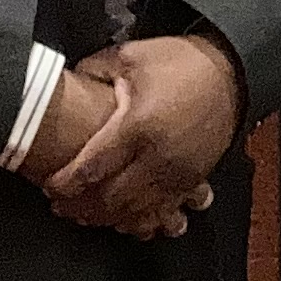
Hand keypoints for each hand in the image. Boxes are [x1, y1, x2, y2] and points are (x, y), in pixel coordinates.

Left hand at [43, 36, 241, 237]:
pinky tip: (126, 223)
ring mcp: (179, 172)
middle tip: (61, 207)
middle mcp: (158, 156)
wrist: (231, 73)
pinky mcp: (194, 180)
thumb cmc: (179, 62)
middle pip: (112, 198)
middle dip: (82, 207)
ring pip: (137, 212)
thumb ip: (93, 72)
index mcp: (138, 125)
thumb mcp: (129, 56)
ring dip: (108, 219)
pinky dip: (143, 222)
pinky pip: (165, 212)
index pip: (93, 166)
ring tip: (85, 217)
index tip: (49, 188)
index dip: (66, 183)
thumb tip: (64, 84)